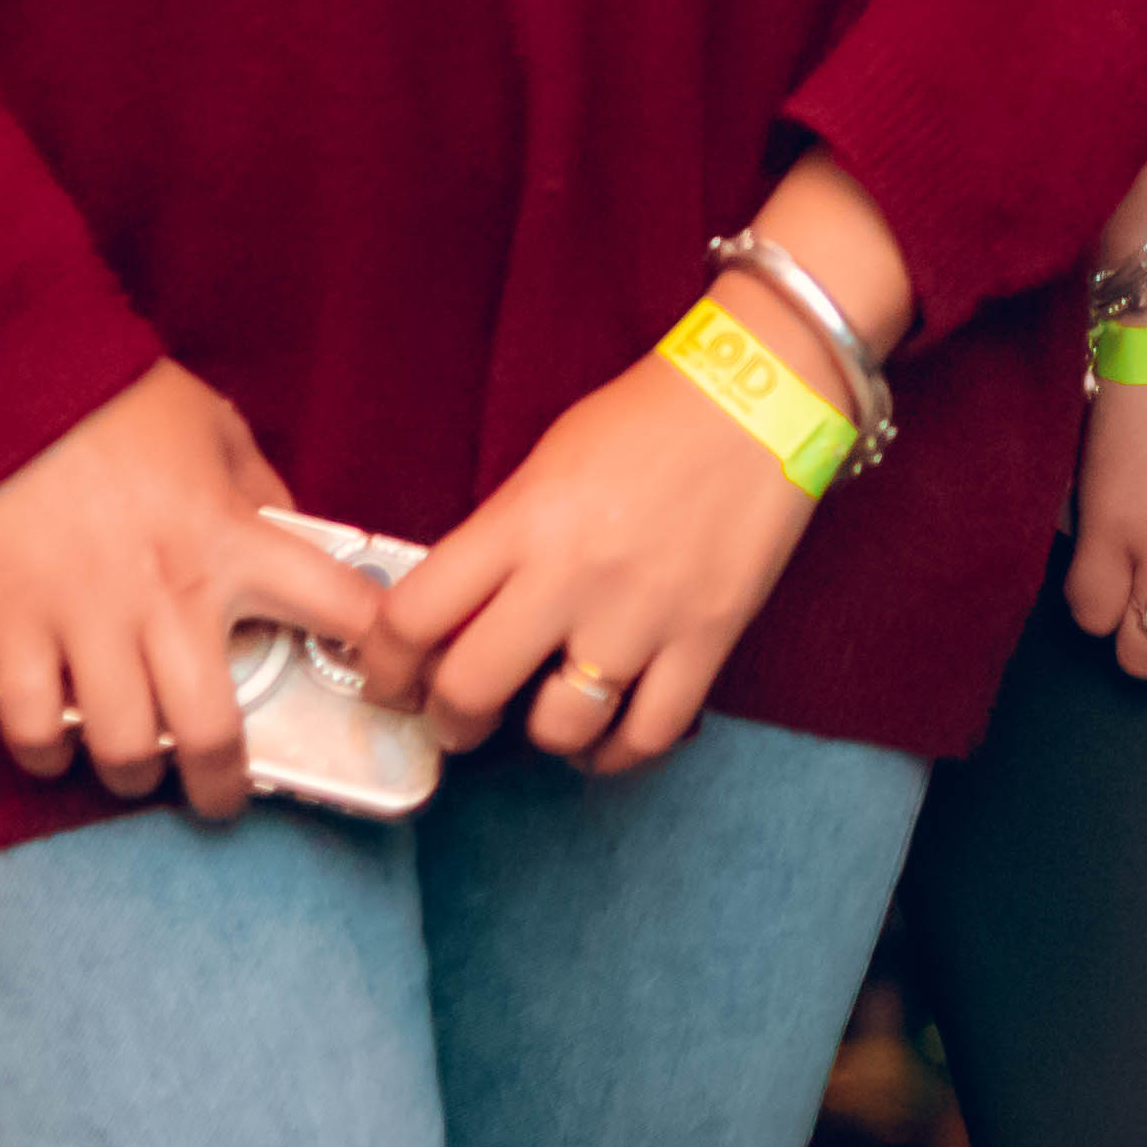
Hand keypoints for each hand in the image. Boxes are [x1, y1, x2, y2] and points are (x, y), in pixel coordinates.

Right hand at [0, 361, 384, 821]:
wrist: (8, 377)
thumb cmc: (119, 399)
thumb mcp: (217, 429)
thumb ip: (258, 490)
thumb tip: (287, 531)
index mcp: (233, 542)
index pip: (338, 608)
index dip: (378, 650)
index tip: (391, 684)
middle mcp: (170, 598)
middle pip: (213, 733)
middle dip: (224, 785)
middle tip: (223, 795)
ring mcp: (90, 620)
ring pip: (124, 746)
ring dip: (136, 775)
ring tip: (141, 770)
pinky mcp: (17, 627)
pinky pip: (34, 724)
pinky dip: (45, 753)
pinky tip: (59, 748)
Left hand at [363, 343, 830, 776]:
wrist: (761, 393)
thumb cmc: (645, 419)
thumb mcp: (545, 465)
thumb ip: (499, 541)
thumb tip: (457, 617)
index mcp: (520, 521)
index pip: (412, 617)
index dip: (384, 665)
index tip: (391, 679)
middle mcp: (570, 576)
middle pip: (471, 689)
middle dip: (451, 719)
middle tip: (459, 717)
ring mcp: (641, 615)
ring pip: (560, 727)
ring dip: (541, 736)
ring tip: (548, 717)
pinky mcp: (707, 639)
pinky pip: (648, 734)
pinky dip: (617, 753)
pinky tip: (606, 739)